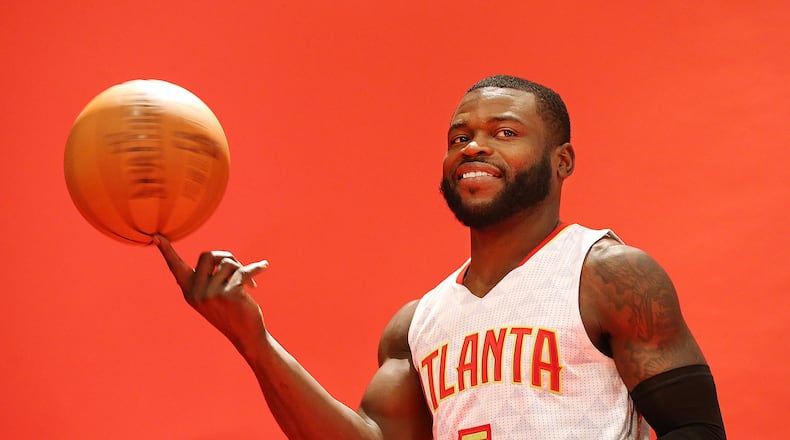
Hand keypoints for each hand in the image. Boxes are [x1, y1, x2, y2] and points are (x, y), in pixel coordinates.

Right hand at [154, 234, 269, 349]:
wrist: (246, 335)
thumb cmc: (231, 312)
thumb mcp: (213, 295)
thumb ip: (210, 278)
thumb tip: (222, 258)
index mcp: (189, 291)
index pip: (176, 268)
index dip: (167, 251)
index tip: (155, 236)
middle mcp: (197, 292)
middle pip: (208, 255)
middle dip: (226, 256)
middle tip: (238, 268)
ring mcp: (212, 294)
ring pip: (228, 263)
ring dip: (242, 269)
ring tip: (249, 284)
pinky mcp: (230, 294)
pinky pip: (244, 271)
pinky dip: (256, 268)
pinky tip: (264, 266)